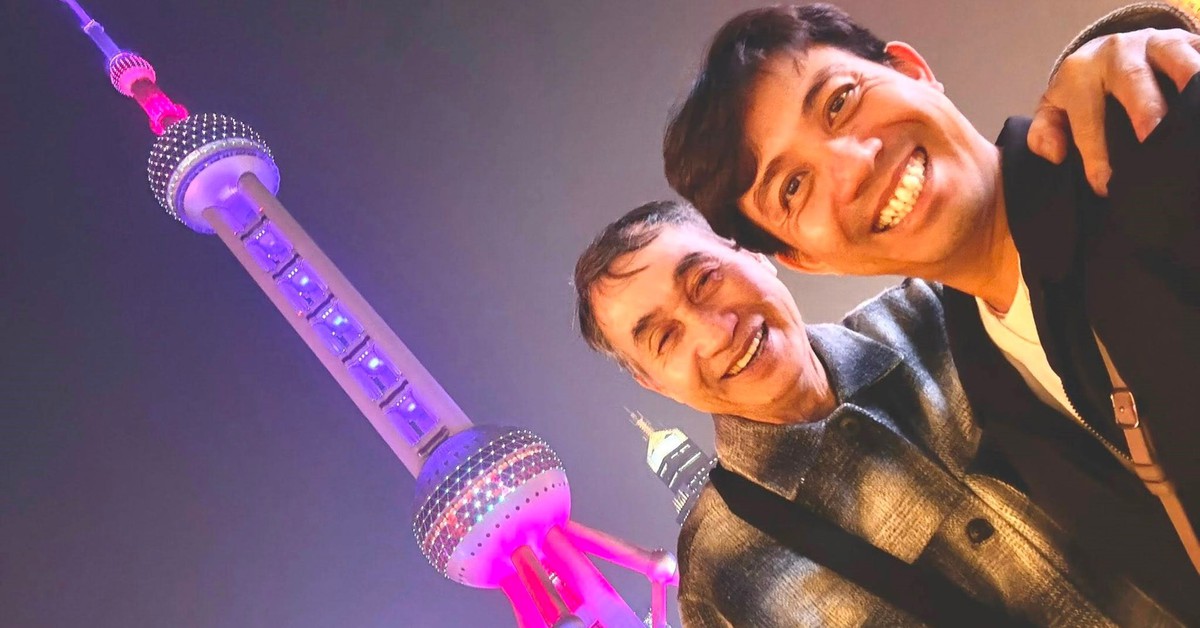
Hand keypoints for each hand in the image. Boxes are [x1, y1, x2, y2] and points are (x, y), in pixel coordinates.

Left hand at [1029, 28, 1199, 195]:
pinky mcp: (1184, 41)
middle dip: (1144, 110)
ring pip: (1173, 57)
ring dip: (1187, 82)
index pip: (1087, 116)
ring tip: (1194, 115)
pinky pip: (1198, 52)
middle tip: (1152, 140)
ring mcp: (1154, 44)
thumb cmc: (1083, 90)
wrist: (1109, 49)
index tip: (1105, 185)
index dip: (1095, 152)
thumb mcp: (1054, 108)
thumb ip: (1044, 131)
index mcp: (1080, 73)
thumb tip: (1054, 154)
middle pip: (1131, 79)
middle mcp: (1117, 53)